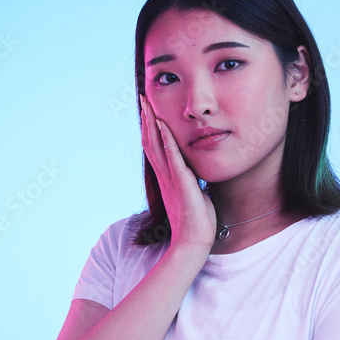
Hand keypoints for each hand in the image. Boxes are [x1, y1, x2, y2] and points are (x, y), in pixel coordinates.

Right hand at [139, 93, 216, 250]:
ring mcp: (171, 179)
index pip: (154, 146)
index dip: (150, 126)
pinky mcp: (182, 184)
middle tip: (142, 97)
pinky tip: (164, 126)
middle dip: (146, 118)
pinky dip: (167, 141)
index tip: (147, 108)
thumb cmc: (196, 221)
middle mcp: (164, 176)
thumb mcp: (193, 194)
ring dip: (152, 123)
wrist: (193, 242)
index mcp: (166, 177)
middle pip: (150, 141)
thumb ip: (190, 181)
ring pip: (156, 146)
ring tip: (148, 104)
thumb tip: (195, 172)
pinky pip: (173, 159)